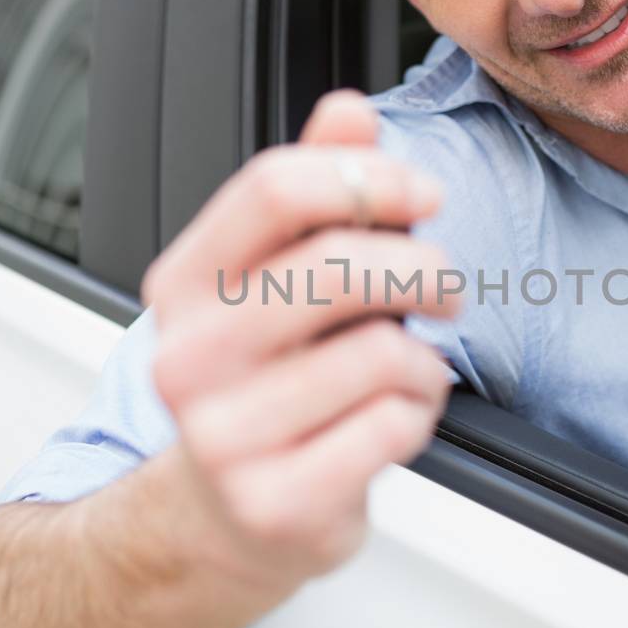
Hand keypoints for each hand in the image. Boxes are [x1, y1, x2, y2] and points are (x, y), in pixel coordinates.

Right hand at [140, 91, 457, 600]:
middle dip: (421, 267)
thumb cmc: (264, 383)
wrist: (224, 517)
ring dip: (423, 359)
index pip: (273, 188)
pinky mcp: (276, 501)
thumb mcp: (274, 280)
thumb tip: (348, 110)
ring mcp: (225, 435)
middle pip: (337, 264)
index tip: (422, 195)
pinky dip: (418, 416)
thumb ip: (314, 192)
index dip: (370, 179)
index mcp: (183, 284)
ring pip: (379, 352)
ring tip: (408, 370)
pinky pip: (391, 426)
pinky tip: (394, 420)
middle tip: (444, 286)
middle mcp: (189, 356)